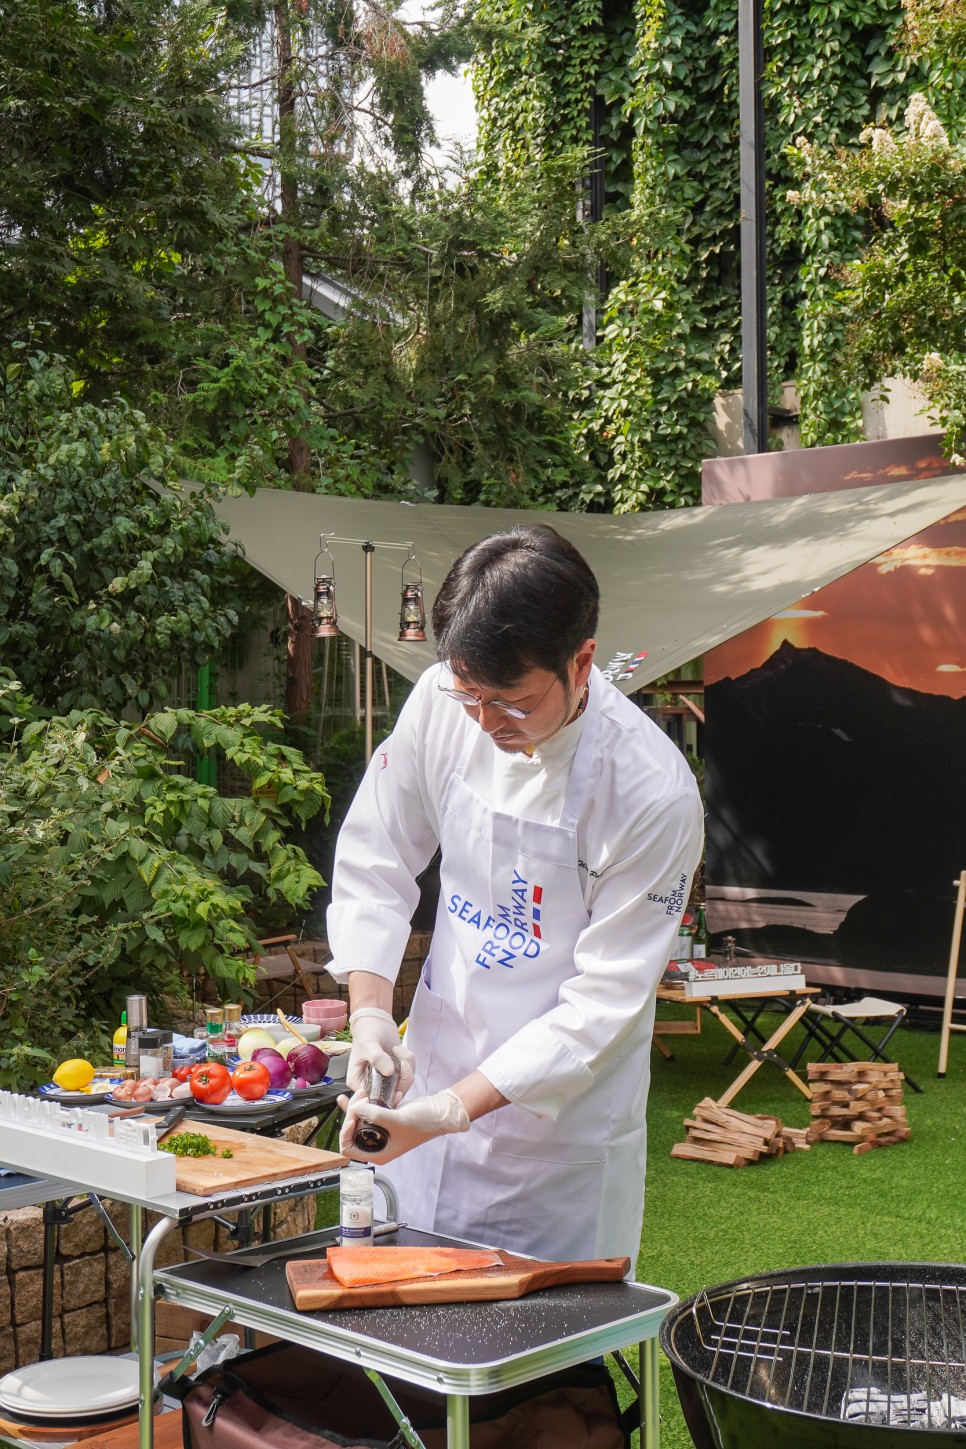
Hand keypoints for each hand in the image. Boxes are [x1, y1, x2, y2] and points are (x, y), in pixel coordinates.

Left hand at [337, 1087, 469, 1164]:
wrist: (439, 1111)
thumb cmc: (423, 1122)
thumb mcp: (398, 1120)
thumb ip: (375, 1115)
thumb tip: (355, 1108)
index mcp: (378, 1153)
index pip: (349, 1148)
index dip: (346, 1132)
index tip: (353, 1116)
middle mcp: (376, 1143)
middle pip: (351, 1131)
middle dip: (352, 1114)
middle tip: (359, 1098)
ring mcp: (380, 1130)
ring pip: (358, 1119)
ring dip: (356, 1106)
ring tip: (360, 1092)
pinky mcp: (384, 1118)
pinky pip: (367, 1111)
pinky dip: (362, 1103)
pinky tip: (359, 1094)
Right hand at [345, 1006, 414, 1098]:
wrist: (376, 1023)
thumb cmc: (367, 1032)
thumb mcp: (368, 1043)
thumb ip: (377, 1057)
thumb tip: (389, 1072)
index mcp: (358, 1082)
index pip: (371, 1100)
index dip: (386, 1099)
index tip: (398, 1092)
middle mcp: (372, 1085)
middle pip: (391, 1096)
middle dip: (402, 1079)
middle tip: (403, 1060)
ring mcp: (386, 1080)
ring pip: (404, 1084)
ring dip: (406, 1065)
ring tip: (397, 1049)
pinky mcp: (397, 1073)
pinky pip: (410, 1073)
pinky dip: (409, 1060)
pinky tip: (400, 1049)